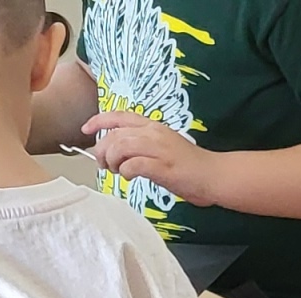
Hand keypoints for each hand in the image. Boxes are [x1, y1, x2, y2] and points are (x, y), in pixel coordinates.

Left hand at [85, 111, 219, 203]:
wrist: (214, 175)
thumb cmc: (190, 166)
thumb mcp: (163, 147)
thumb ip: (142, 146)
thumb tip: (119, 155)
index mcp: (153, 126)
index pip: (119, 116)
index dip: (98, 120)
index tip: (86, 128)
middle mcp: (154, 133)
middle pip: (114, 135)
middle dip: (102, 151)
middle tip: (104, 165)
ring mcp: (158, 149)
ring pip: (119, 147)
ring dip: (112, 161)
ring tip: (117, 171)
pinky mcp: (162, 166)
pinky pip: (132, 165)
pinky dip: (125, 171)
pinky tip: (130, 177)